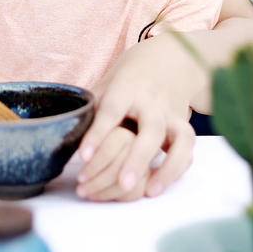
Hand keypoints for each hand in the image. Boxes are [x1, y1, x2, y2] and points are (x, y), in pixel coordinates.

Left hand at [76, 36, 196, 200]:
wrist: (169, 59)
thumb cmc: (127, 79)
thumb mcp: (105, 85)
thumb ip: (91, 109)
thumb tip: (64, 135)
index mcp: (127, 88)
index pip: (112, 110)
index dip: (98, 134)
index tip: (84, 157)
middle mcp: (153, 101)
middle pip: (151, 129)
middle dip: (138, 158)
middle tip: (123, 184)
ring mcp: (172, 113)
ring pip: (181, 140)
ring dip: (168, 168)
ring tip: (150, 192)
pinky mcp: (185, 125)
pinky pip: (188, 149)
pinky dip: (178, 168)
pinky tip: (161, 186)